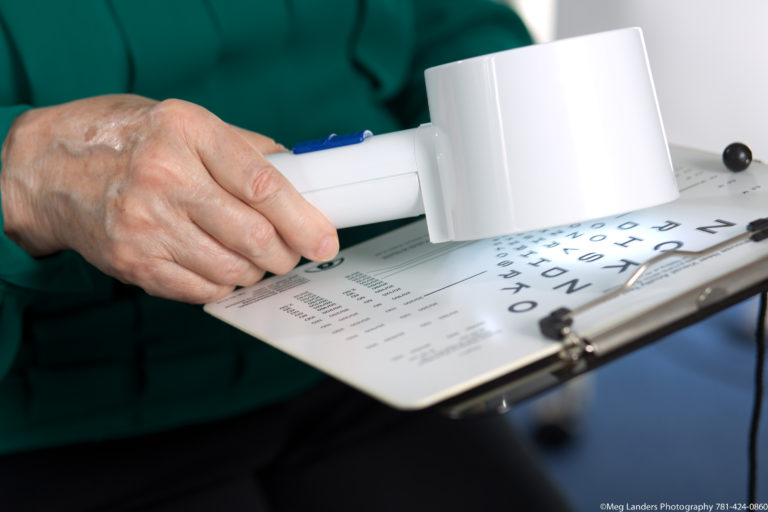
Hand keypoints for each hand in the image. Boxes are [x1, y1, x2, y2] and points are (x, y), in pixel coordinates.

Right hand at [0, 95, 338, 302]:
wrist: (52, 169)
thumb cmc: (131, 141)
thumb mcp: (187, 123)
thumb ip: (246, 149)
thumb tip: (304, 179)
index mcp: (187, 132)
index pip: (262, 184)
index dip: (303, 219)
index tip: (325, 240)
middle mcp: (164, 178)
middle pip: (253, 236)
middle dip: (285, 254)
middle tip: (291, 252)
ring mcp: (145, 224)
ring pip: (232, 271)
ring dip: (256, 272)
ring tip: (254, 258)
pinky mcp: (133, 262)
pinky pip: (201, 290)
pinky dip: (223, 285)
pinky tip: (221, 266)